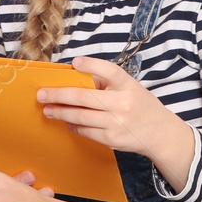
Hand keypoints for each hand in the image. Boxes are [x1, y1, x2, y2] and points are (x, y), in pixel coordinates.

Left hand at [37, 56, 193, 177]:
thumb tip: (75, 78)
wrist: (160, 133)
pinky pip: (86, 131)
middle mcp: (122, 103)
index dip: (92, 65)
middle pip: (84, 97)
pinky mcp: (112, 139)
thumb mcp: (130, 88)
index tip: (75, 62)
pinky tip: (66, 122)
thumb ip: (107, 82)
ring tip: (47, 109)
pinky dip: (73, 126)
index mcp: (128, 85)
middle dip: (59, 95)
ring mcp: (116, 123)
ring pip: (80, 116)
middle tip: (41, 94)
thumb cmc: (140, 106)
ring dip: (60, 112)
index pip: (110, 71)